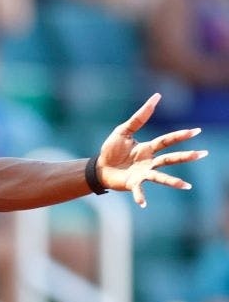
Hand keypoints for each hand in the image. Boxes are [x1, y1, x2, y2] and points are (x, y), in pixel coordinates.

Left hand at [97, 93, 206, 207]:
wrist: (99, 167)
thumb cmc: (112, 149)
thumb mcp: (123, 130)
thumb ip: (139, 117)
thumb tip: (156, 97)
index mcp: (148, 148)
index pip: (167, 140)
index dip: (180, 135)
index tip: (196, 131)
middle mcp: (149, 162)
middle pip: (170, 158)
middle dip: (186, 157)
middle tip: (202, 154)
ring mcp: (143, 174)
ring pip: (161, 177)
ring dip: (173, 181)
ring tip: (187, 186)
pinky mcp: (132, 184)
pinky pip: (138, 191)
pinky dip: (141, 197)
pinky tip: (143, 204)